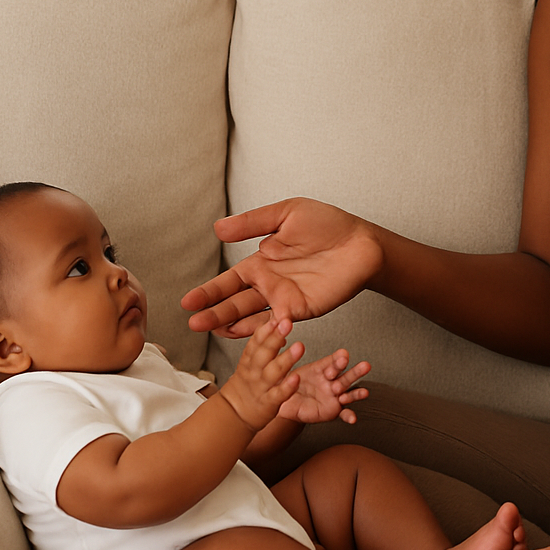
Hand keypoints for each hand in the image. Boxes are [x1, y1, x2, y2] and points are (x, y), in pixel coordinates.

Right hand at [182, 198, 383, 337]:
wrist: (361, 242)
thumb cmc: (328, 225)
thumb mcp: (286, 214)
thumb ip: (253, 223)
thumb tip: (218, 228)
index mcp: (261, 263)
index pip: (228, 281)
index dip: (209, 292)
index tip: (187, 302)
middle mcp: (269, 285)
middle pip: (235, 303)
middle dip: (213, 313)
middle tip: (192, 323)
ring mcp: (284, 300)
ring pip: (252, 317)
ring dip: (230, 325)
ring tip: (209, 330)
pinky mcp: (302, 310)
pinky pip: (278, 324)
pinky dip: (263, 331)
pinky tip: (247, 334)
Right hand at [217, 318, 303, 431]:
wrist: (235, 414)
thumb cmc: (247, 385)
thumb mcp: (249, 363)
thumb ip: (262, 345)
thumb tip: (275, 327)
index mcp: (248, 362)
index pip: (255, 343)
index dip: (265, 331)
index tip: (274, 319)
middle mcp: (254, 373)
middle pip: (263, 353)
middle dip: (275, 337)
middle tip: (287, 323)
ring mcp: (261, 387)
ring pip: (274, 372)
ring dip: (287, 358)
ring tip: (299, 346)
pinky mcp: (269, 403)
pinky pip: (279, 394)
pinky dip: (287, 387)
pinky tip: (296, 378)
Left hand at [276, 349, 371, 424]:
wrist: (285, 403)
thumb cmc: (287, 384)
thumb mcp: (285, 372)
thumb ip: (285, 364)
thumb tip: (282, 351)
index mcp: (320, 369)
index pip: (332, 362)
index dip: (338, 359)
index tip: (343, 355)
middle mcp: (330, 381)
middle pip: (345, 376)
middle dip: (355, 372)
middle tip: (364, 366)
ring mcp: (333, 396)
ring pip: (348, 392)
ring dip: (357, 392)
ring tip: (364, 393)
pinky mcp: (333, 410)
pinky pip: (343, 413)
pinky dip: (349, 415)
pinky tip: (352, 418)